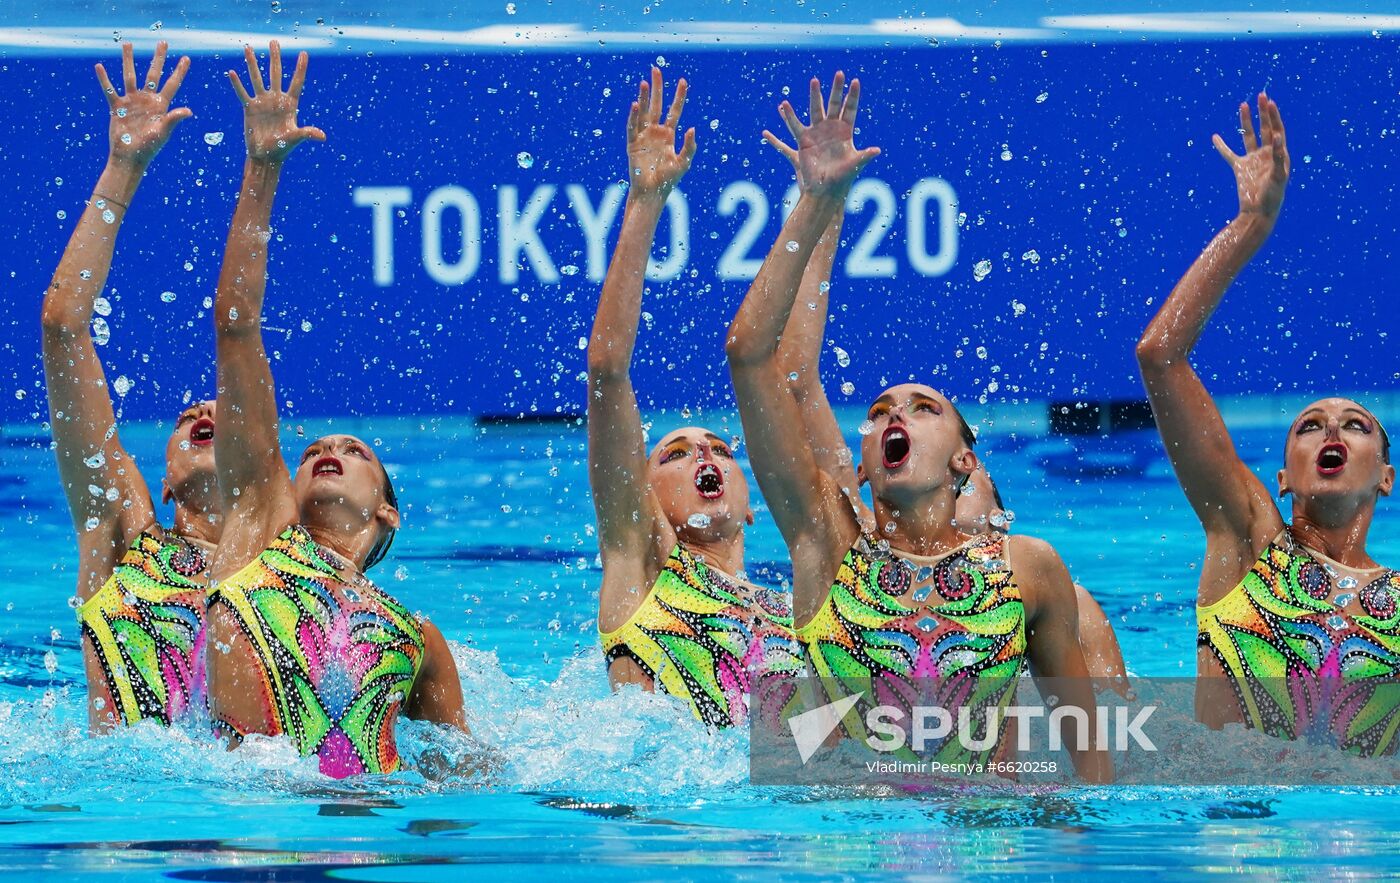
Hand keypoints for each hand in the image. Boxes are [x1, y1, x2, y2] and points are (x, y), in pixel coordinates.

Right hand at [95, 42, 191, 168]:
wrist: (130, 157)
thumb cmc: (149, 148)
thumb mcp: (163, 132)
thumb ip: (174, 119)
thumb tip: (188, 111)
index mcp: (161, 105)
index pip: (172, 84)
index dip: (179, 71)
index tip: (186, 58)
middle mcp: (147, 100)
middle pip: (153, 73)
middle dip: (158, 58)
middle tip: (162, 42)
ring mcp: (132, 102)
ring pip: (129, 76)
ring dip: (128, 60)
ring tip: (127, 43)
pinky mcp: (117, 107)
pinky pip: (109, 90)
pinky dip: (104, 79)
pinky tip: (99, 66)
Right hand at [227, 41, 325, 163]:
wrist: (266, 156)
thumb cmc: (282, 149)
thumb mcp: (295, 139)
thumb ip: (307, 134)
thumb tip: (323, 136)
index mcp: (290, 105)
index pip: (296, 83)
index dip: (300, 69)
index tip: (304, 53)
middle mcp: (276, 100)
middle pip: (275, 74)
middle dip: (275, 58)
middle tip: (274, 42)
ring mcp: (262, 102)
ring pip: (257, 78)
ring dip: (252, 64)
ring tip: (248, 48)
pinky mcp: (249, 108)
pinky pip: (242, 93)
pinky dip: (237, 84)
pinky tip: (231, 72)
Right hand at [626, 67, 695, 197]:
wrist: (652, 192)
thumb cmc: (669, 180)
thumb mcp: (684, 162)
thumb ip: (689, 146)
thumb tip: (692, 128)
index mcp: (668, 135)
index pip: (674, 110)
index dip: (679, 96)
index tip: (683, 81)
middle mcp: (655, 132)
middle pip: (656, 105)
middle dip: (657, 88)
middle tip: (656, 70)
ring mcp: (643, 136)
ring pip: (643, 112)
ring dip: (644, 98)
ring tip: (644, 82)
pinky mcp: (632, 144)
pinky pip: (632, 127)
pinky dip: (633, 116)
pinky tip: (635, 104)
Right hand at [768, 72, 879, 197]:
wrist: (824, 190)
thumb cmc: (842, 178)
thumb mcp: (854, 165)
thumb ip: (864, 156)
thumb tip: (877, 150)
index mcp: (846, 132)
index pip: (851, 109)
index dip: (853, 96)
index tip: (855, 81)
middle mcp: (831, 129)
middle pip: (834, 104)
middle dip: (836, 89)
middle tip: (839, 73)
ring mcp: (817, 132)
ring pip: (815, 110)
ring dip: (815, 95)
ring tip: (814, 80)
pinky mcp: (803, 140)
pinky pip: (795, 126)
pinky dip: (789, 116)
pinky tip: (783, 105)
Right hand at [1212, 93, 1288, 220]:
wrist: (1257, 212)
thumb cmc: (1271, 196)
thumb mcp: (1278, 176)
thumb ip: (1278, 157)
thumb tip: (1278, 137)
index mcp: (1279, 154)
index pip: (1277, 129)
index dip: (1273, 115)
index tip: (1269, 102)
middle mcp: (1266, 154)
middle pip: (1265, 128)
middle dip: (1263, 112)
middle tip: (1261, 96)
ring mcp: (1252, 160)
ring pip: (1248, 136)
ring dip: (1246, 121)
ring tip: (1243, 105)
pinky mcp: (1240, 168)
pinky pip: (1229, 154)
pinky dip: (1222, 146)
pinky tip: (1215, 137)